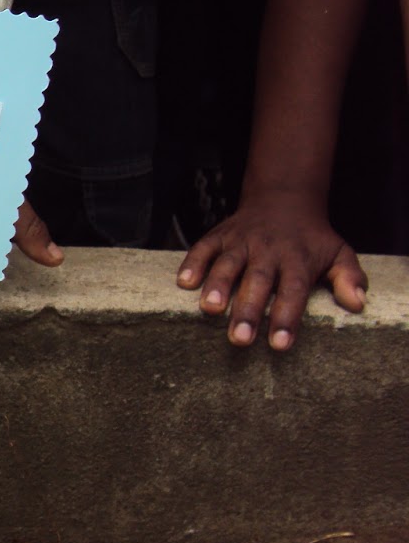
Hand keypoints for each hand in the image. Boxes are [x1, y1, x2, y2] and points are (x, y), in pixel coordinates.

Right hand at [176, 194, 365, 349]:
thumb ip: (349, 278)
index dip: (286, 317)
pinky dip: (192, 262)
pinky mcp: (220, 235)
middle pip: (257, 281)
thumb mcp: (338, 253)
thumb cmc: (311, 238)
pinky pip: (203, 247)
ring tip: (209, 310)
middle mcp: (268, 250)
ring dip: (217, 286)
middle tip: (239, 339)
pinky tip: (184, 282)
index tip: (279, 344)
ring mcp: (241, 241)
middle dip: (247, 310)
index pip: (293, 290)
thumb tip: (357, 304)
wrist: (284, 198)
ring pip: (228, 264)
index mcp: (297, 259)